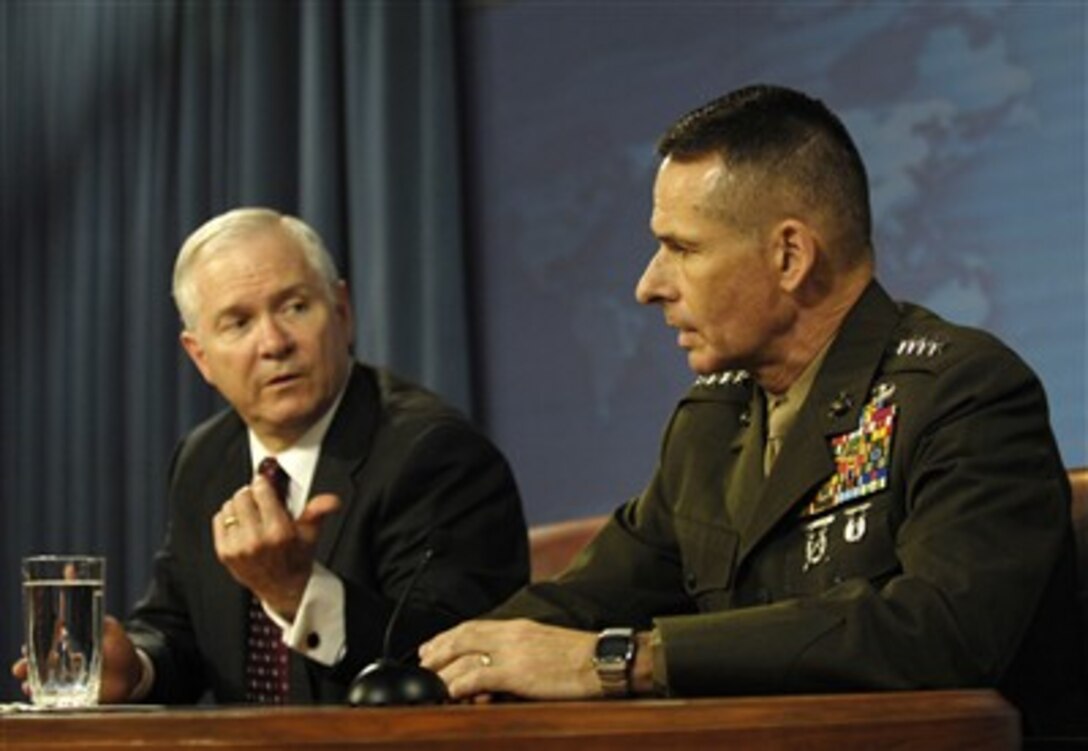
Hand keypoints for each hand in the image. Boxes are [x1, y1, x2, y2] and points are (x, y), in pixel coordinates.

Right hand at [11, 616, 143, 703]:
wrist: (133, 672)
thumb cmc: (117, 647)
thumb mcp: (107, 626)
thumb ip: (91, 608)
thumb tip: (72, 572)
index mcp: (66, 646)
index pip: (42, 646)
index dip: (32, 648)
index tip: (27, 648)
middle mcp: (60, 665)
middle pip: (35, 667)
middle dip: (25, 667)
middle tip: (21, 668)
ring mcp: (65, 682)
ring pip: (41, 684)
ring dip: (32, 685)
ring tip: (29, 686)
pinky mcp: (73, 697)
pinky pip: (55, 701)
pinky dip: (47, 701)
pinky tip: (43, 699)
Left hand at [212, 475, 341, 618]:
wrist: (282, 588)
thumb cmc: (296, 559)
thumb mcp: (311, 533)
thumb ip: (319, 511)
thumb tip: (332, 500)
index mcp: (279, 532)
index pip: (261, 491)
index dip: (264, 483)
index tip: (266, 483)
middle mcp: (256, 540)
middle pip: (242, 496)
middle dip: (251, 494)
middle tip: (260, 501)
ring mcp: (238, 547)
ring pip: (229, 506)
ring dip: (239, 506)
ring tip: (251, 515)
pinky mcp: (224, 552)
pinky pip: (219, 520)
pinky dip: (228, 518)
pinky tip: (241, 525)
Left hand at [419, 619, 599, 701]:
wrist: (603, 659)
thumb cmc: (580, 657)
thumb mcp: (544, 646)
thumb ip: (519, 652)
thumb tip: (498, 669)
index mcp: (518, 627)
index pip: (473, 626)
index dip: (448, 636)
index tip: (431, 647)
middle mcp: (511, 634)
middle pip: (463, 638)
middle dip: (438, 651)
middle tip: (423, 664)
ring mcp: (513, 653)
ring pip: (465, 657)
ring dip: (444, 671)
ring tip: (431, 683)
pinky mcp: (518, 673)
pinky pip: (480, 676)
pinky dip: (461, 684)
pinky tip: (450, 693)